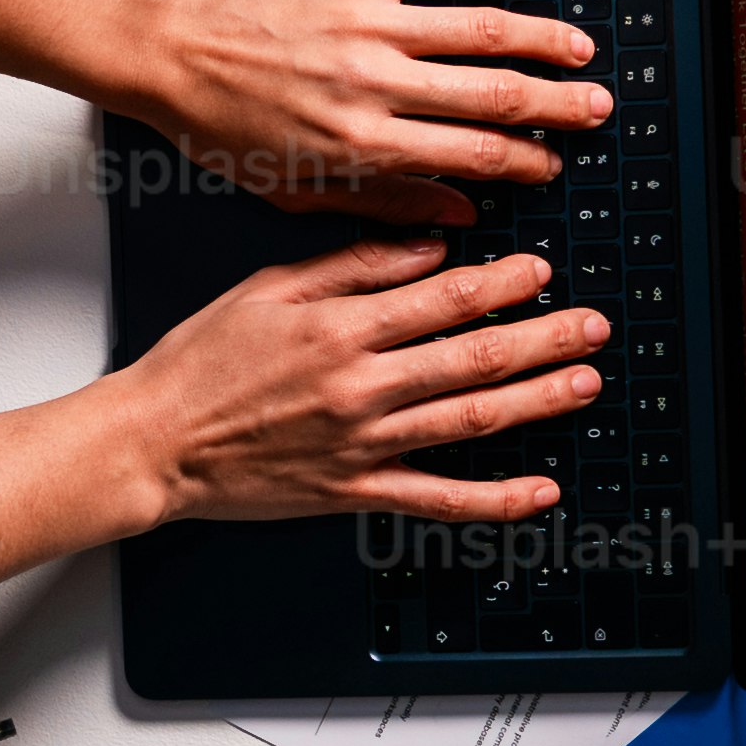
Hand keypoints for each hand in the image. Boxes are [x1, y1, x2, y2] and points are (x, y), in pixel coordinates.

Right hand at [109, 240, 612, 528]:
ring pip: (470, 420)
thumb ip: (350, 266)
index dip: (502, 283)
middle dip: (542, 338)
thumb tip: (426, 246)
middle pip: (472, 357)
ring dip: (536, 401)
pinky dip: (495, 499)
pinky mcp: (355, 492)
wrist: (154, 444)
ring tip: (585, 382)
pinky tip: (540, 490)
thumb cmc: (199, 364)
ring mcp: (362, 444)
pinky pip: (439, 499)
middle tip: (592, 325)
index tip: (541, 272)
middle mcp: (359, 386)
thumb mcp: (267, 288)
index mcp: (339, 328)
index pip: (442, 298)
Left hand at [117, 0, 612, 211]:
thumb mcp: (291, 190)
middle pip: (495, 95)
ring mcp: (368, 21)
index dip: (525, 163)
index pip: (472, 156)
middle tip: (595, 111)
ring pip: (483, 29)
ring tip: (579, 50)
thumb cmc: (217, 122)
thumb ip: (380, 204)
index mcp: (359, 144)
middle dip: (557, 107)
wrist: (164, 45)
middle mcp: (373, 82)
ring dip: (543, 39)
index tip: (551, 165)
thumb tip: (457, 214)